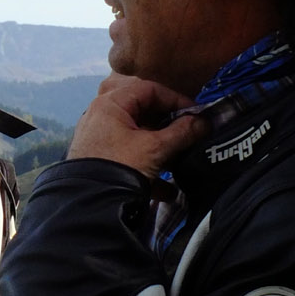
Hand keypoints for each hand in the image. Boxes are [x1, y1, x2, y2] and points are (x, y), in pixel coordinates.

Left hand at [68, 75, 207, 176]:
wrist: (90, 206)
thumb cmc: (119, 168)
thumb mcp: (156, 148)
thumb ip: (183, 132)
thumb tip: (204, 123)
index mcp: (111, 105)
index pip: (149, 89)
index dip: (176, 99)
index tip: (196, 114)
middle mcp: (101, 117)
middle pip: (144, 113)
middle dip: (170, 127)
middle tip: (190, 135)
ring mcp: (99, 140)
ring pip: (138, 138)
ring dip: (162, 150)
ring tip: (180, 162)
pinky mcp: (101, 162)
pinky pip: (130, 158)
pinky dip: (148, 169)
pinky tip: (167, 190)